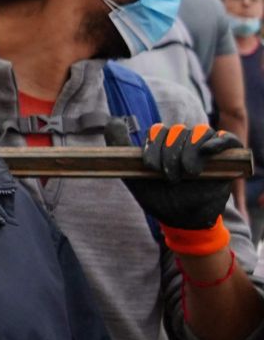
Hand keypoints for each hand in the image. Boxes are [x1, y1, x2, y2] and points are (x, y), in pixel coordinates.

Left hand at [124, 123, 241, 231]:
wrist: (181, 219)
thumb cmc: (157, 196)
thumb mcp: (133, 174)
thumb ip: (119, 146)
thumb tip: (113, 120)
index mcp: (165, 143)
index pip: (159, 131)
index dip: (153, 147)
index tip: (151, 168)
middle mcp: (185, 141)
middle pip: (178, 131)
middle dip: (170, 154)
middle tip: (170, 177)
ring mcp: (206, 148)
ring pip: (199, 132)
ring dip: (190, 150)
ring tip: (187, 173)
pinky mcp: (227, 157)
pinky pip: (226, 139)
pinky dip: (219, 141)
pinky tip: (209, 150)